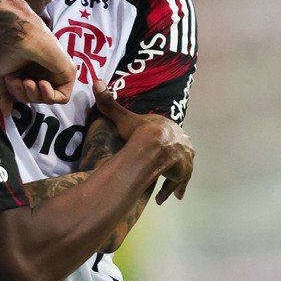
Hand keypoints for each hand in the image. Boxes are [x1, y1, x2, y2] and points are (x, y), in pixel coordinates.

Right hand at [0, 10, 75, 114]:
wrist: (19, 34)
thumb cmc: (9, 49)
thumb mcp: (3, 76)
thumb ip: (6, 94)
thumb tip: (5, 113)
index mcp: (31, 74)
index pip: (27, 96)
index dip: (18, 94)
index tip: (10, 80)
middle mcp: (44, 74)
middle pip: (37, 100)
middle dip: (25, 94)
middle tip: (19, 81)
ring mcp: (56, 74)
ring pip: (48, 100)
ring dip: (34, 95)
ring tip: (28, 81)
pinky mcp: (68, 74)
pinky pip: (63, 98)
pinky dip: (50, 95)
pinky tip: (42, 83)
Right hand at [92, 81, 194, 203]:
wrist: (151, 148)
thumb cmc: (139, 132)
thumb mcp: (123, 117)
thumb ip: (109, 103)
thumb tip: (96, 81)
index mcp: (170, 127)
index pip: (168, 134)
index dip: (162, 141)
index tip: (156, 147)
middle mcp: (181, 141)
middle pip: (178, 149)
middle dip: (173, 157)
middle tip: (164, 166)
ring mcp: (184, 158)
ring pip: (181, 168)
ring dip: (173, 177)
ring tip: (165, 186)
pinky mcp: (183, 173)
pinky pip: (178, 183)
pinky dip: (172, 190)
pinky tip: (165, 199)